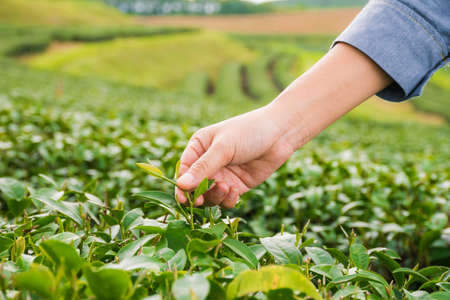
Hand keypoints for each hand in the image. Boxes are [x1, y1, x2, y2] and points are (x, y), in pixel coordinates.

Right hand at [175, 106, 294, 208]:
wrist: (280, 134)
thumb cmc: (249, 132)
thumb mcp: (223, 148)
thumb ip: (203, 168)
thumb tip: (181, 186)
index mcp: (199, 147)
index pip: (184, 170)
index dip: (182, 186)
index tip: (183, 198)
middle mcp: (208, 163)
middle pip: (195, 187)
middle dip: (198, 195)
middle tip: (202, 199)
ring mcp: (223, 175)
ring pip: (210, 197)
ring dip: (215, 197)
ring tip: (226, 188)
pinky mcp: (237, 186)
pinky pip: (226, 200)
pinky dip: (228, 200)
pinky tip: (236, 191)